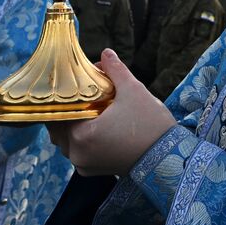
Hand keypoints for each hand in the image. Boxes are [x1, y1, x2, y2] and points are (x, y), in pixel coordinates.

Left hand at [47, 49, 177, 175]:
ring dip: (73, 127)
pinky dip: (82, 140)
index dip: (62, 100)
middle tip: (79, 98)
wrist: (168, 156)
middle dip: (67, 113)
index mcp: (81, 135)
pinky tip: (95, 127)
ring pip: (67, 142)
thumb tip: (106, 53)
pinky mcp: (93, 171)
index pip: (57, 115)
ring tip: (87, 111)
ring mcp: (84, 165)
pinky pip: (78, 153)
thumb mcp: (133, 90)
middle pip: (58, 130)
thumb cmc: (149, 124)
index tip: (70, 89)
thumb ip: (115, 70)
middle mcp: (77, 154)